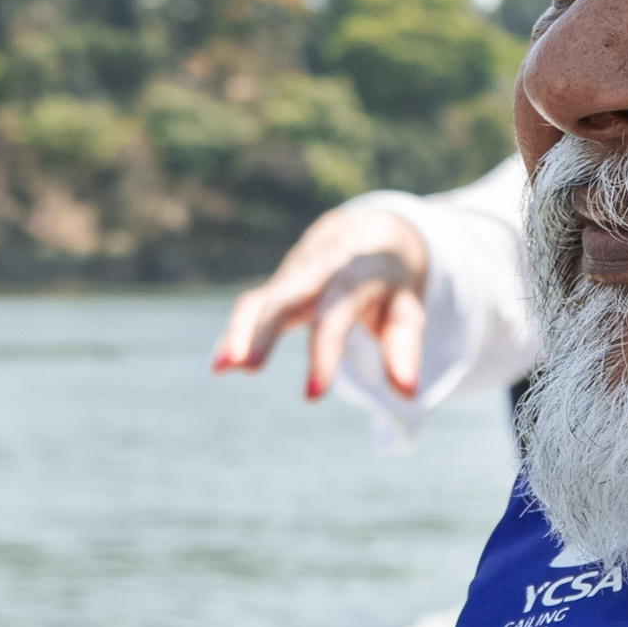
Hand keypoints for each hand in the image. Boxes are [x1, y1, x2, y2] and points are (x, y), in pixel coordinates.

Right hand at [211, 198, 431, 402]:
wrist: (369, 230)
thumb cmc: (390, 280)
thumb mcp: (407, 306)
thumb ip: (405, 346)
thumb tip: (408, 393)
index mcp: (355, 272)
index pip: (334, 313)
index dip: (322, 354)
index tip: (311, 396)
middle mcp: (318, 269)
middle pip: (286, 297)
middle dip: (263, 331)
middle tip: (246, 368)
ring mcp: (293, 275)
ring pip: (260, 298)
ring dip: (237, 332)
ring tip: (220, 369)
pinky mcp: (279, 285)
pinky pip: (253, 307)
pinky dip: (235, 334)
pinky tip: (219, 367)